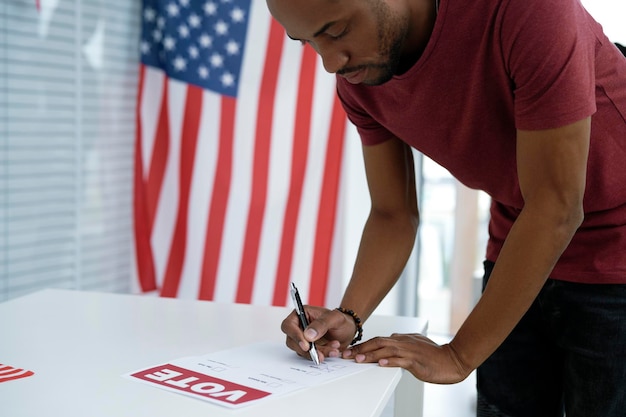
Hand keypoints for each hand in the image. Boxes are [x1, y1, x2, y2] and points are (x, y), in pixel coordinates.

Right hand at [281, 306, 357, 361]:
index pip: (289, 325)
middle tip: (321, 354)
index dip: (295, 336)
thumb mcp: (335, 318)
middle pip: (292, 341)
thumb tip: (308, 335)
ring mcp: (302, 338)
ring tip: (333, 349)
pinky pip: (310, 355)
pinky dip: (321, 355)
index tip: (306, 345)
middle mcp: (299, 326)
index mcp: (302, 313)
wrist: (347, 331)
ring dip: (317, 353)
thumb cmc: (340, 321)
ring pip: (301, 351)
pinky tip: (332, 351)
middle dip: (308, 349)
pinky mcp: (308, 348)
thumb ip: (321, 324)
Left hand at [343, 333, 471, 383]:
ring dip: (371, 355)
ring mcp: (409, 351)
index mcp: (402, 339)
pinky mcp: (416, 361)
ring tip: (358, 359)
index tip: (350, 351)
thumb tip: (391, 339)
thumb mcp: (416, 342)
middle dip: (360, 349)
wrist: (452, 360)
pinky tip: (381, 364)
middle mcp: (404, 342)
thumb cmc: (435, 355)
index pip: (378, 340)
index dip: (363, 345)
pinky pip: (400, 361)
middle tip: (347, 354)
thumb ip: (403, 341)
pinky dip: (390, 362)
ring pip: (386, 351)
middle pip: (378, 343)